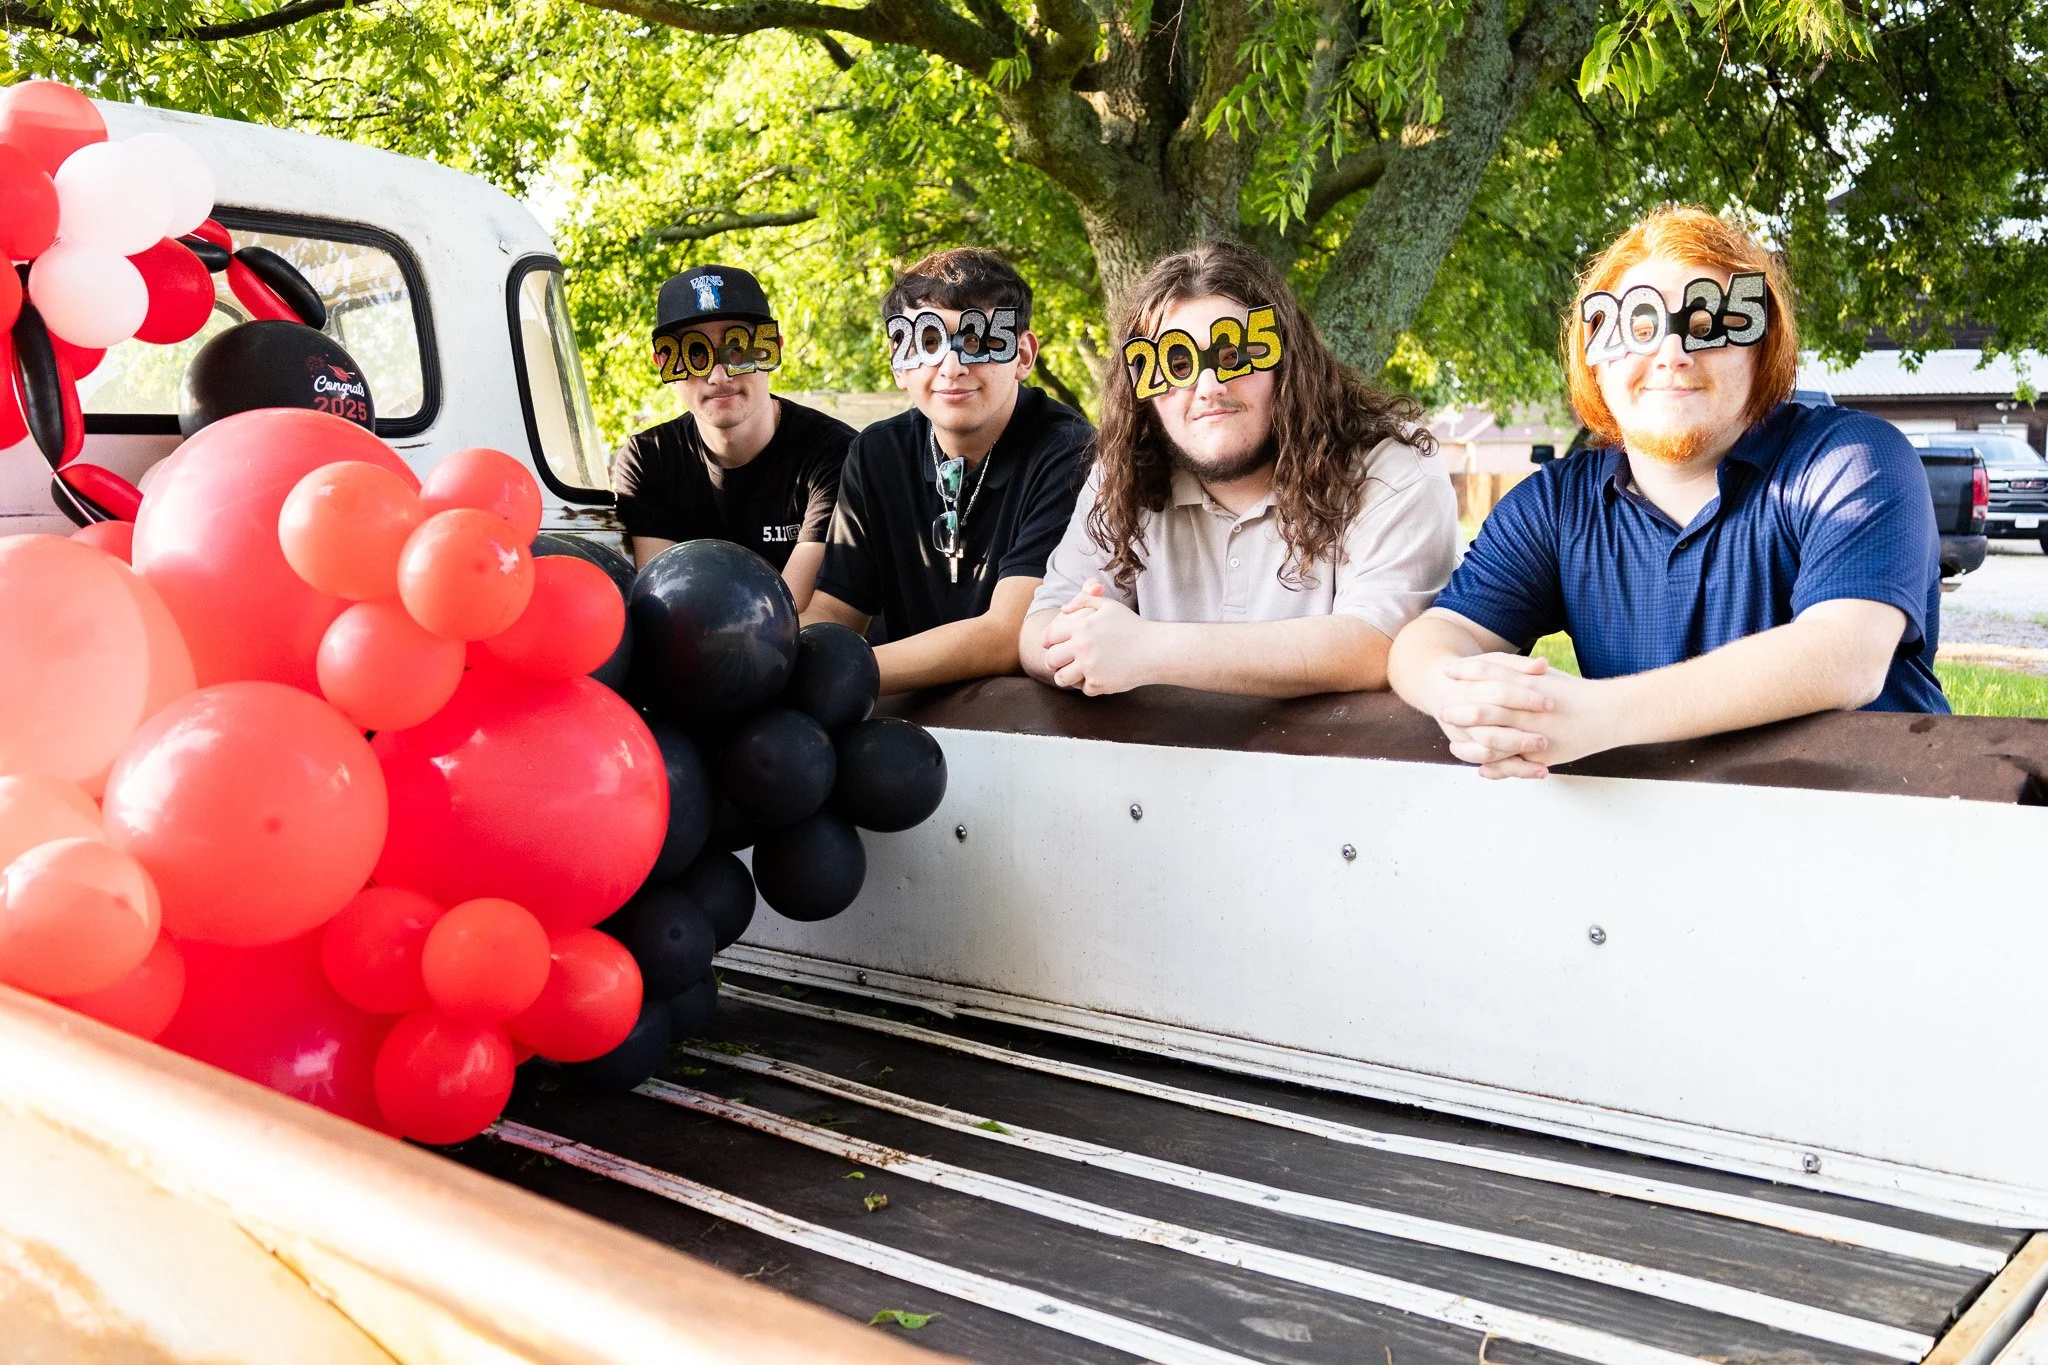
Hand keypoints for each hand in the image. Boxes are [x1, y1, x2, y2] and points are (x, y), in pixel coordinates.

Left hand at [1041, 580, 1154, 694]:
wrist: (1155, 649)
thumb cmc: (1132, 626)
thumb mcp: (1109, 606)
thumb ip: (1084, 600)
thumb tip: (1063, 610)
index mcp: (1081, 627)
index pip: (1050, 636)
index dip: (1048, 642)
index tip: (1053, 646)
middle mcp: (1082, 647)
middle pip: (1051, 659)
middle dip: (1053, 661)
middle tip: (1061, 662)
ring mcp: (1089, 667)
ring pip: (1061, 678)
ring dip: (1066, 677)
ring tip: (1074, 673)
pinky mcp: (1099, 683)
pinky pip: (1083, 689)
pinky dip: (1089, 685)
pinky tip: (1098, 678)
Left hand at [1430, 654, 1628, 778]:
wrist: (1611, 711)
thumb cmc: (1574, 692)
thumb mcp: (1546, 678)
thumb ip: (1517, 672)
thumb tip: (1485, 669)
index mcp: (1529, 684)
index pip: (1490, 673)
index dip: (1466, 671)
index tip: (1446, 670)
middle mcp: (1529, 708)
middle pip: (1486, 709)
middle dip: (1461, 712)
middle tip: (1442, 712)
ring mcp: (1535, 733)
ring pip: (1494, 741)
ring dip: (1471, 745)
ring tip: (1453, 748)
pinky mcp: (1543, 754)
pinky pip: (1513, 763)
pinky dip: (1495, 768)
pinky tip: (1481, 769)